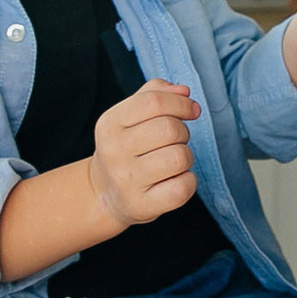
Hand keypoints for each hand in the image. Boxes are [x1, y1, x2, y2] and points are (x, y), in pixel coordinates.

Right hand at [88, 79, 200, 227]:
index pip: (153, 102)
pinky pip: (183, 187)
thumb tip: (184, 92)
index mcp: (109, 123)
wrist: (104, 194)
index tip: (191, 110)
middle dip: (183, 132)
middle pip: (169, 129)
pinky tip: (175, 180)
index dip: (180, 103)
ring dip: (186, 156)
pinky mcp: (141, 205)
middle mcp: (114, 151)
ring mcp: (126, 181)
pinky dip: (188, 181)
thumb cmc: (126, 148)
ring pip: (179, 157)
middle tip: (175, 141)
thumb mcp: (129, 116)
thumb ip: (155, 94)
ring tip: (172, 162)